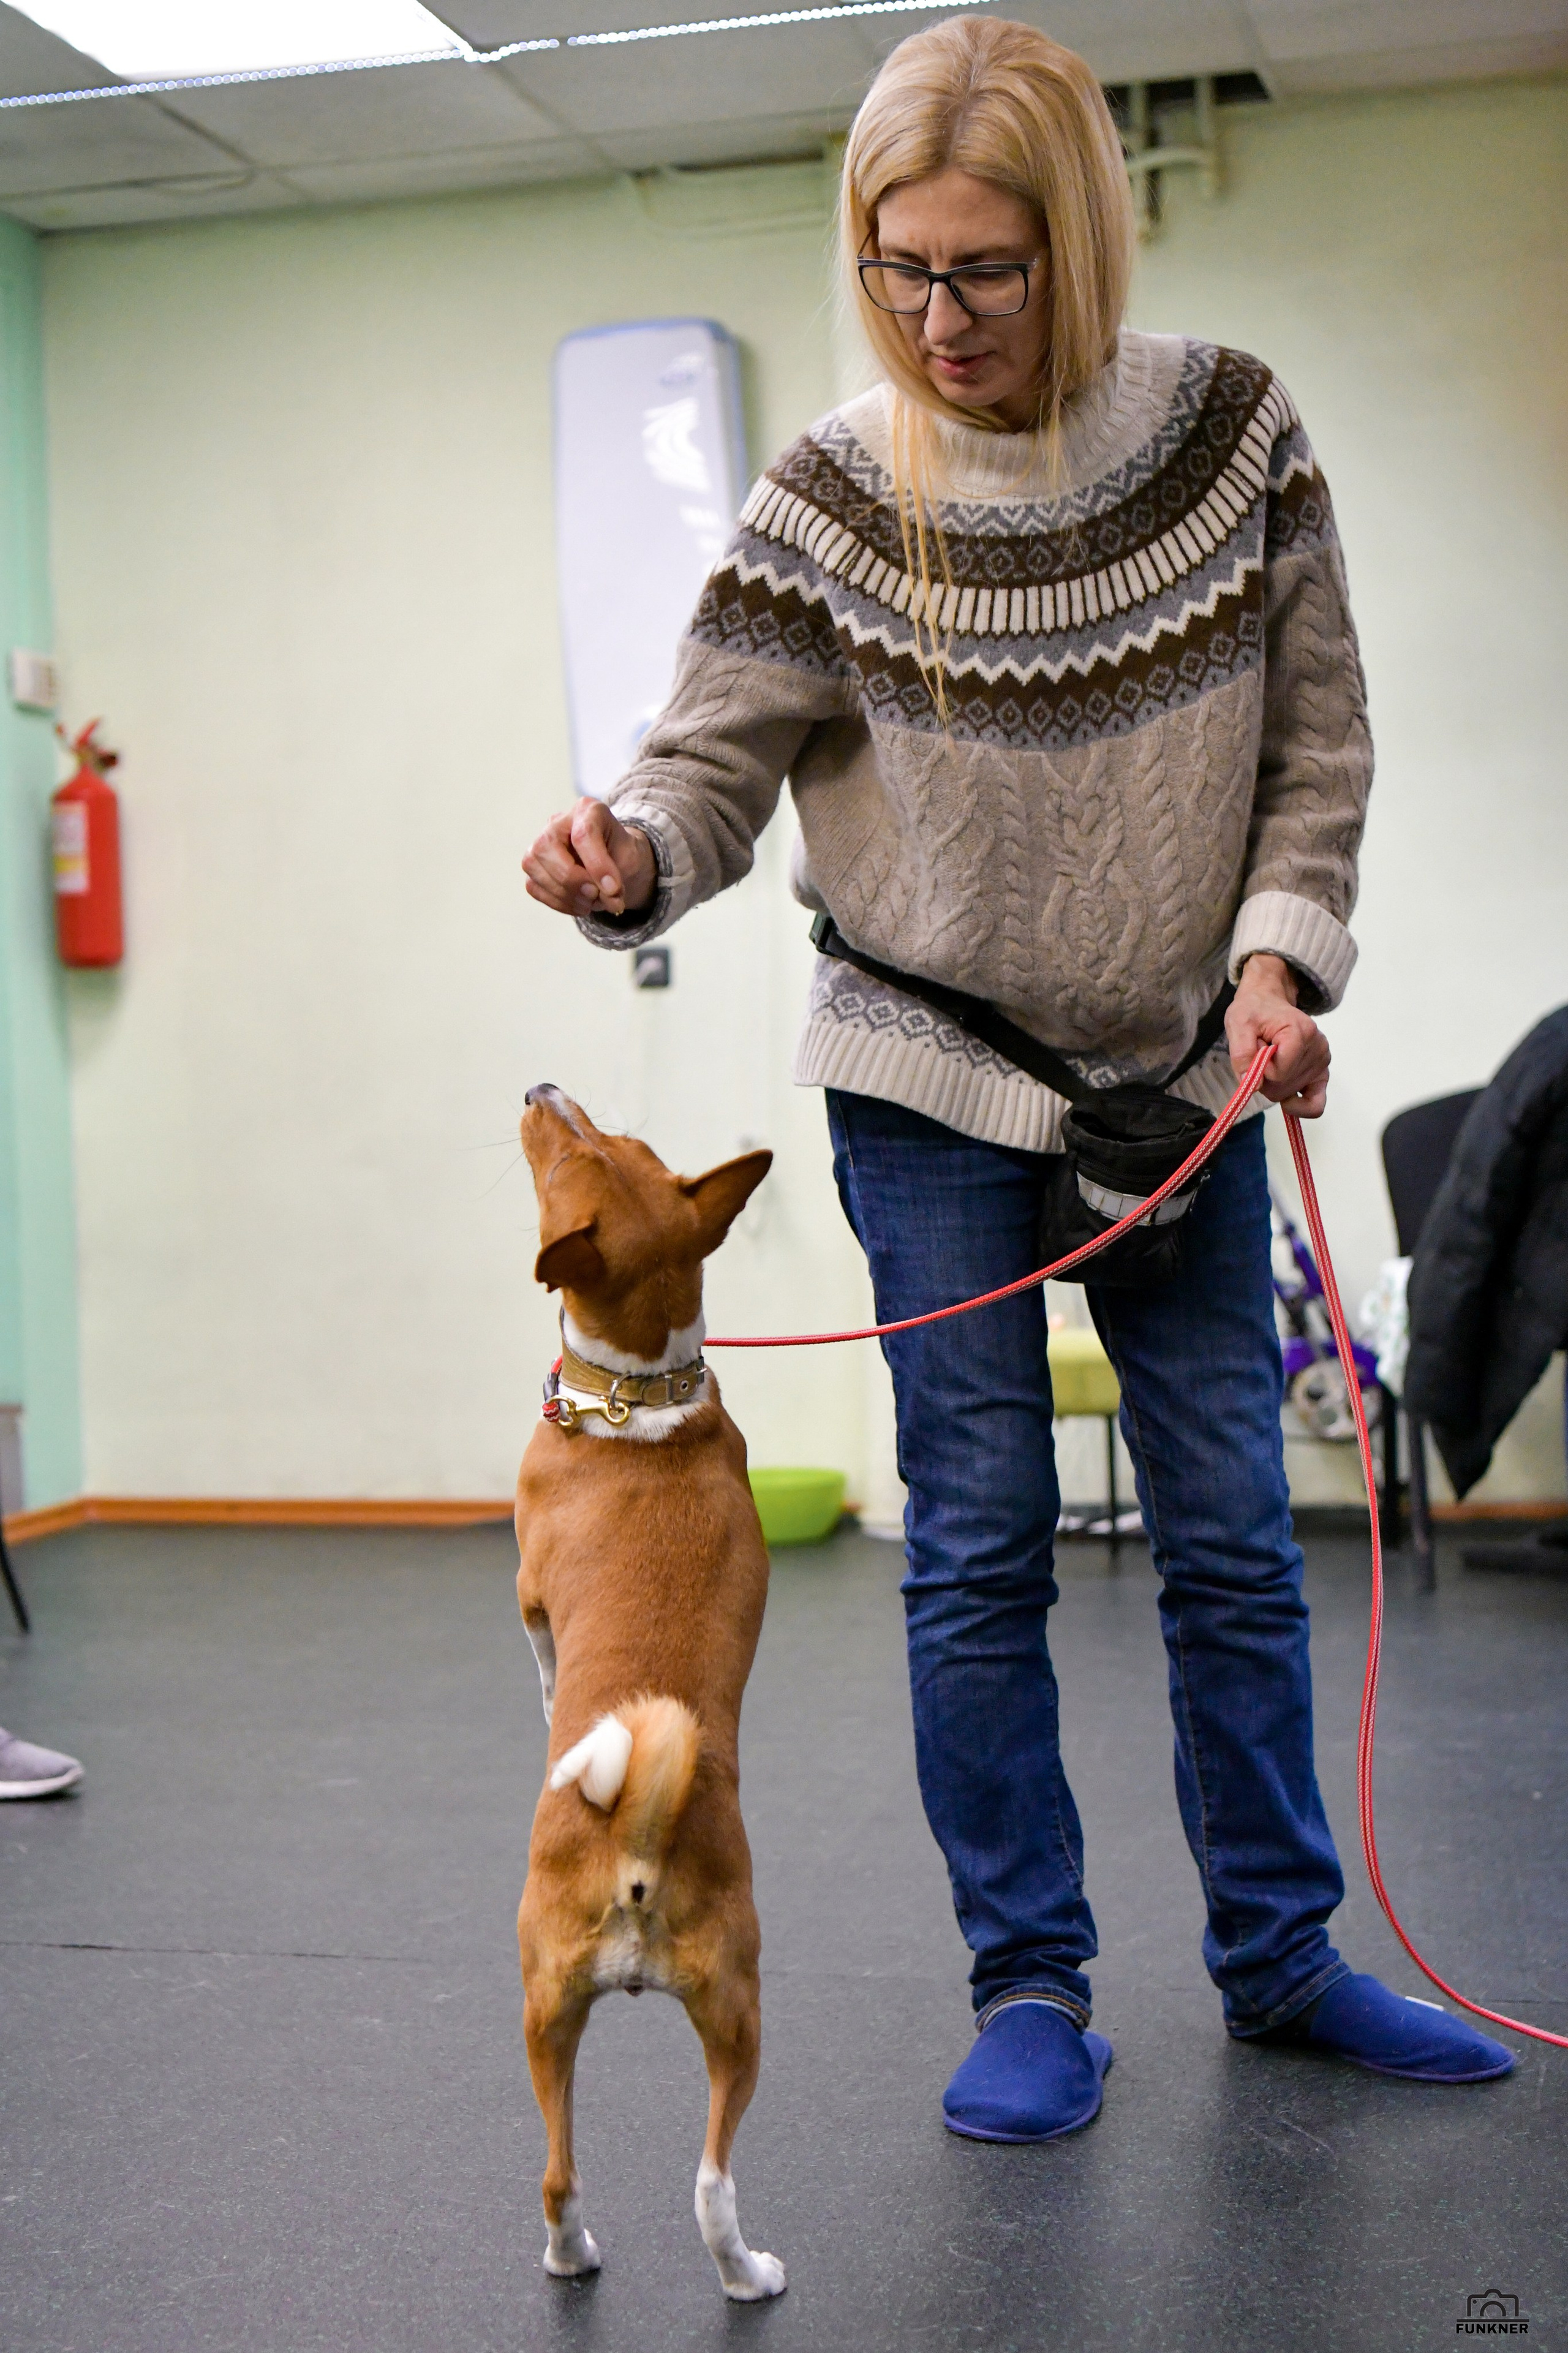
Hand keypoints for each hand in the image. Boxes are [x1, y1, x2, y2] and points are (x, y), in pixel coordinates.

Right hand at [523, 800, 656, 919]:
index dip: (597, 865)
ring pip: (534, 866)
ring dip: (566, 895)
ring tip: (591, 902)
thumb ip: (618, 878)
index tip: (613, 889)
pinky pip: (533, 885)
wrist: (614, 862)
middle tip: (596, 896)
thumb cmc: (620, 855)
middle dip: (573, 880)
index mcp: (587, 810)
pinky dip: (558, 902)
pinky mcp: (533, 865)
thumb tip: (605, 899)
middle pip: (548, 846)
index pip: (583, 834)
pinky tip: (578, 904)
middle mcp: (558, 822)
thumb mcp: (630, 860)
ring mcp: (540, 842)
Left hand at [1226, 953, 1329, 1117]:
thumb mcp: (1238, 1024)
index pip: (1277, 1073)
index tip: (1256, 1049)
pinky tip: (1288, 1101)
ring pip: (1291, 1093)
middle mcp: (1318, 1047)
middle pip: (1283, 1086)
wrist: (1268, 1001)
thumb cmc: (1253, 1010)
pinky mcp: (1322, 1071)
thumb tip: (1251, 1084)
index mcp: (1300, 1033)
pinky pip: (1317, 1103)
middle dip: (1265, 1077)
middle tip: (1261, 1053)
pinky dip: (1300, 1106)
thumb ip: (1241, 1053)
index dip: (1260, 1069)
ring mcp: (1322, 1060)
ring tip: (1273, 1058)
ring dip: (1275, 1082)